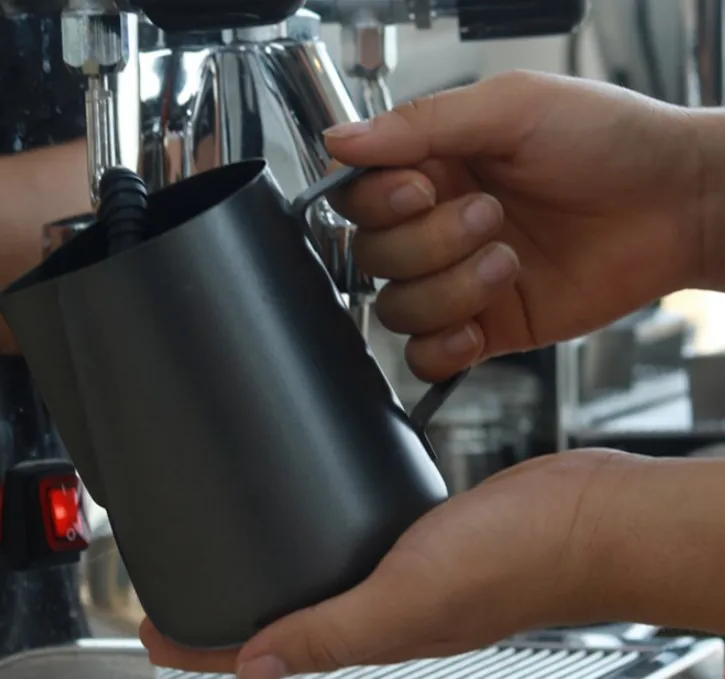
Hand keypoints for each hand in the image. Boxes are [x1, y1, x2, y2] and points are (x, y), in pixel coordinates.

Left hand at [140, 449, 645, 677]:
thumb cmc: (520, 561)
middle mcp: (382, 606)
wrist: (584, 519)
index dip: (204, 648)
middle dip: (231, 613)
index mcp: (374, 631)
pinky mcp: (422, 531)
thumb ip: (333, 631)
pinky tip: (311, 511)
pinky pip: (356, 541)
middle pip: (286, 621)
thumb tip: (256, 665)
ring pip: (319, 579)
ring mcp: (403, 568)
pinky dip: (321, 538)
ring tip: (234, 545)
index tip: (153, 629)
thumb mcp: (409, 598)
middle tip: (182, 586)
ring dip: (273, 573)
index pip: (269, 652)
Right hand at [325, 71, 703, 380]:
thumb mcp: (512, 108)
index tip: (422, 189)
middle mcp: (437, 226)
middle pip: (370, 256)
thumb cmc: (609, 143)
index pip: (356, 195)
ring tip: (508, 260)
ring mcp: (458, 280)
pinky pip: (425, 357)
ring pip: (396, 308)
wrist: (675, 205)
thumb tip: (341, 140)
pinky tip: (476, 327)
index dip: (376, 201)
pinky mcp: (487, 327)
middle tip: (490, 215)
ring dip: (448, 289)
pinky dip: (439, 349)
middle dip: (428, 242)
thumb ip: (422, 124)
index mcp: (433, 167)